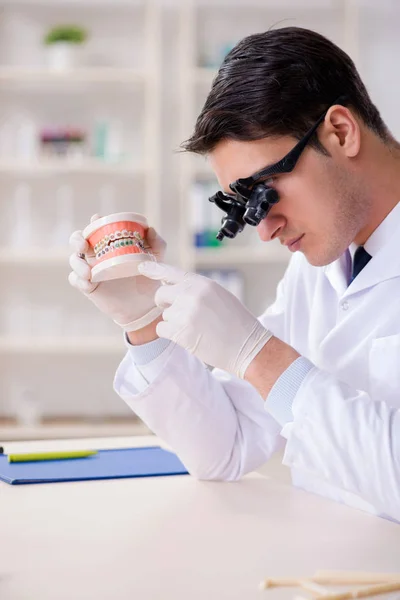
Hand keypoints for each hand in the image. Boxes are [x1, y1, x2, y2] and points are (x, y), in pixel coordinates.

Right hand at [68, 214, 165, 331]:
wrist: (145, 304)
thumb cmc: (148, 278)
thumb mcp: (156, 260)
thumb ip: (157, 244)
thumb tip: (150, 229)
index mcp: (110, 244)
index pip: (97, 228)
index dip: (93, 222)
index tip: (96, 219)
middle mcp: (97, 254)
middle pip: (77, 240)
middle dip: (77, 240)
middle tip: (84, 246)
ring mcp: (91, 269)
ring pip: (74, 260)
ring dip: (77, 264)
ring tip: (88, 273)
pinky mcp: (89, 286)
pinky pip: (75, 280)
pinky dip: (79, 280)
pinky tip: (88, 284)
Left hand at [138, 261, 272, 377]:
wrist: (248, 346)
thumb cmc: (237, 323)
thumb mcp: (219, 296)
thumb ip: (197, 290)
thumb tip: (175, 290)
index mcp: (202, 283)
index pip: (171, 272)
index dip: (154, 270)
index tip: (141, 268)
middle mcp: (191, 294)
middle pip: (161, 294)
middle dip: (165, 304)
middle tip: (179, 314)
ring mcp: (185, 313)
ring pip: (164, 315)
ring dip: (174, 323)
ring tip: (196, 329)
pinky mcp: (181, 332)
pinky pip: (162, 329)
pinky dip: (172, 335)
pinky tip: (190, 337)